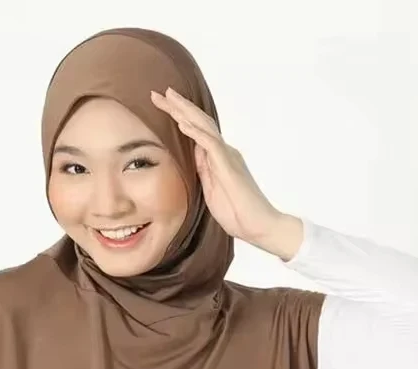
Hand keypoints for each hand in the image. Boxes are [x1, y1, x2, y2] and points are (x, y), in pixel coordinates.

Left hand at [150, 87, 281, 245]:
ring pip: (204, 127)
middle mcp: (223, 152)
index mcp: (218, 158)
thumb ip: (203, 170)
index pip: (196, 132)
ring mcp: (227, 157)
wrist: (259, 226)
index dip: (179, 117)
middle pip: (199, 122)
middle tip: (158, 94)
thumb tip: (193, 153)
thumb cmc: (237, 213)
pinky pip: (210, 144)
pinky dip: (196, 132)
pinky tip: (183, 122)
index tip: (162, 106)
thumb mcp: (211, 190)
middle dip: (178, 107)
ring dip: (185, 111)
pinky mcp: (229, 166)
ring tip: (169, 98)